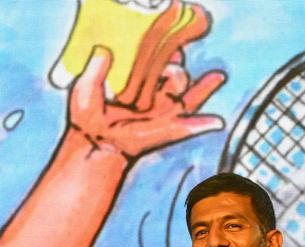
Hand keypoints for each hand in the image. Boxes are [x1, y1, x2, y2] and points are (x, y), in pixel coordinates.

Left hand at [67, 46, 224, 160]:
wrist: (94, 142)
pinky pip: (190, 126)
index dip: (162, 54)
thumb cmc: (87, 117)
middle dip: (180, 68)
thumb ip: (95, 68)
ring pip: (190, 98)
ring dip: (205, 88)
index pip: (156, 66)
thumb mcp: (86, 87)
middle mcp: (152, 100)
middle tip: (177, 57)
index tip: (160, 46)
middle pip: (177, 80)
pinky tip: (217, 122)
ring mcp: (162, 114)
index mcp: (136, 88)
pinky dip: (205, 125)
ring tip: (218, 77)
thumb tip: (103, 50)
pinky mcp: (167, 129)